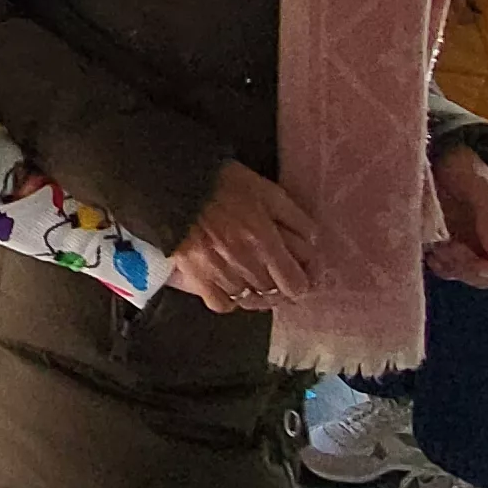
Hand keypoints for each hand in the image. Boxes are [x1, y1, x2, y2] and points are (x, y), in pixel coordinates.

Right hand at [168, 159, 318, 313]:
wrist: (175, 184)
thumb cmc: (223, 183)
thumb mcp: (267, 191)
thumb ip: (294, 217)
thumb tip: (313, 242)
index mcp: (265, 241)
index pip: (295, 284)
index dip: (304, 282)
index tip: (304, 275)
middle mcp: (245, 263)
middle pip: (274, 295)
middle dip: (282, 287)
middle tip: (281, 276)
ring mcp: (219, 273)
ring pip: (249, 301)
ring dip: (259, 294)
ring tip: (259, 282)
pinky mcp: (197, 276)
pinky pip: (221, 304)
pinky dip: (231, 300)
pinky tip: (233, 287)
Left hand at [425, 145, 487, 287]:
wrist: (439, 158)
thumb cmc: (465, 167)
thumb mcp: (480, 187)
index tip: (479, 267)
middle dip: (476, 271)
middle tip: (452, 249)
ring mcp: (477, 247)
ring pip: (476, 278)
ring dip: (457, 270)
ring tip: (439, 250)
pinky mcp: (456, 249)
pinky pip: (455, 272)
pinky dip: (444, 270)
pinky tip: (433, 255)